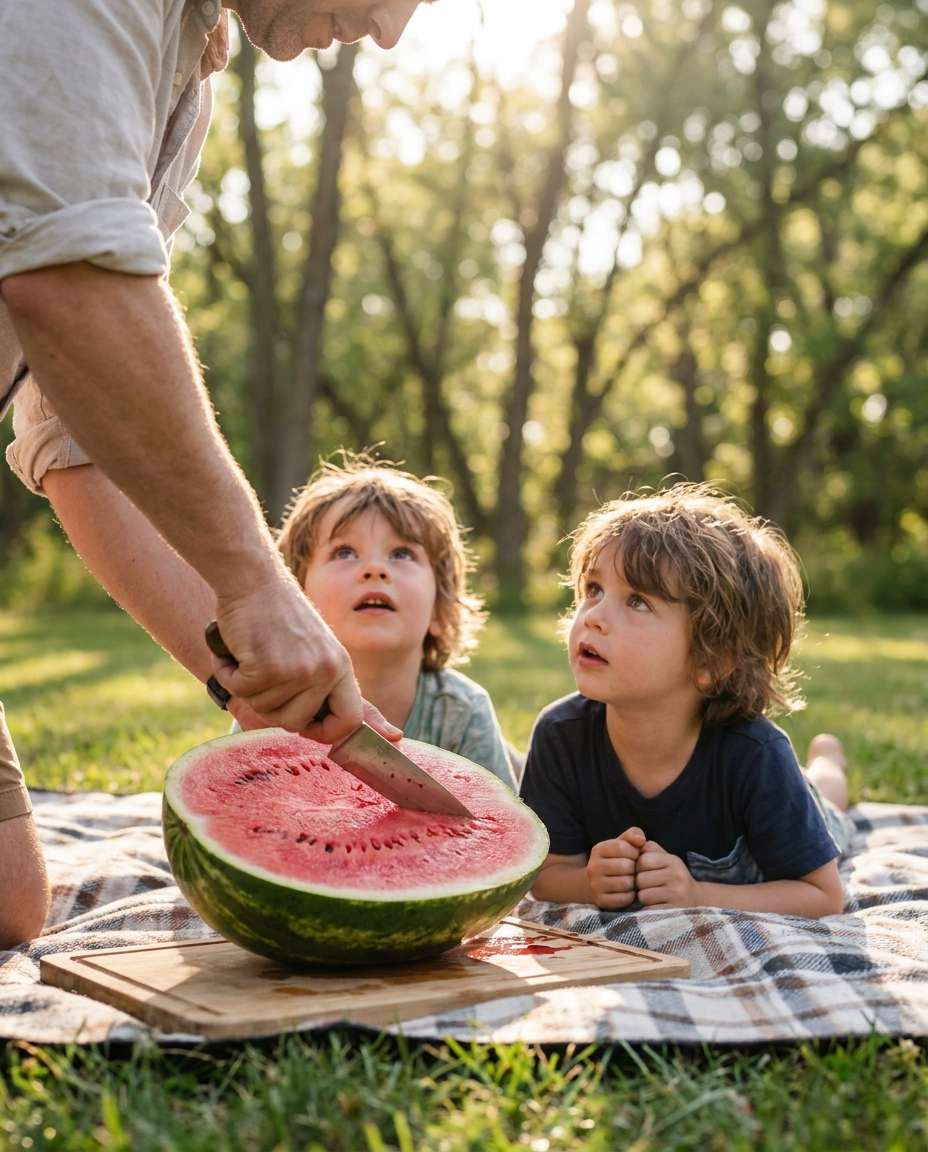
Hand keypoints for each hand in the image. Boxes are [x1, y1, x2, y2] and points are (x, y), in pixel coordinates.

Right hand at [210, 572, 401, 743]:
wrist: (253, 578)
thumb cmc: (276, 613)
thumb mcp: (314, 647)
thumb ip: (322, 682)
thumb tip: (334, 725)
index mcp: (341, 666)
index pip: (350, 721)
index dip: (325, 733)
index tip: (304, 727)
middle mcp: (326, 671)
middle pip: (295, 723)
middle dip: (270, 707)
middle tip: (261, 676)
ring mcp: (298, 671)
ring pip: (263, 709)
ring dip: (246, 686)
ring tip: (251, 653)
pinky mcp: (267, 667)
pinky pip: (239, 691)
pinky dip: (228, 673)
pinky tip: (236, 649)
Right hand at [586, 827, 645, 909]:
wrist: (596, 883)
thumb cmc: (615, 860)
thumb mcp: (621, 844)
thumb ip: (632, 835)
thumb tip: (641, 839)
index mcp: (598, 849)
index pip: (623, 846)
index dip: (634, 852)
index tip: (634, 856)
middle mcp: (593, 867)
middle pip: (626, 866)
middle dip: (635, 868)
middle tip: (633, 870)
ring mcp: (595, 885)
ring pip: (626, 883)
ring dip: (633, 882)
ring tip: (631, 880)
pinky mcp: (601, 901)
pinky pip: (625, 898)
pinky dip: (630, 896)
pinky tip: (627, 891)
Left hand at [635, 840, 699, 907]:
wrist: (698, 903)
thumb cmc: (675, 879)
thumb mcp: (667, 860)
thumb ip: (651, 849)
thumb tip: (632, 841)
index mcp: (674, 861)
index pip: (643, 860)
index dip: (639, 868)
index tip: (646, 873)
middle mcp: (678, 877)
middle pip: (640, 879)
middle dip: (641, 885)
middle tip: (651, 887)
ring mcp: (677, 895)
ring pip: (643, 896)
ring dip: (645, 899)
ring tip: (655, 898)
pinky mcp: (674, 912)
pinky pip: (649, 911)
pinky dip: (649, 911)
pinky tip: (658, 907)